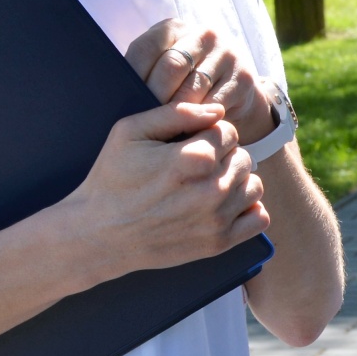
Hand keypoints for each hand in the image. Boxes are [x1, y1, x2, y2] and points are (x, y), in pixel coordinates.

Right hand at [54, 100, 268, 287]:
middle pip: (244, 157)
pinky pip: (259, 219)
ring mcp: (217, 219)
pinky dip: (246, 211)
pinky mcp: (218, 244)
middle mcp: (211, 189)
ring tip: (206, 186)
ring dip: (236, 183)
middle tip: (194, 168)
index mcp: (193, 158)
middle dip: (223, 157)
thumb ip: (177, 113)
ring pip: (254, 185)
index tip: (188, 145)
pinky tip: (222, 207)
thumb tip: (218, 111)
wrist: (97, 235)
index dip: (209, 134)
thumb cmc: (111, 179)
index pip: (228, 132)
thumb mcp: (130, 132)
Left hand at [127, 18, 275, 147]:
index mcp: (175, 28)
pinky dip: (198, 121)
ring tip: (162, 131)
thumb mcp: (165, 70)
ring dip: (176, 113)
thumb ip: (145, 75)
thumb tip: (115, 96)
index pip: (146, 48)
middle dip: (154, 97)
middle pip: (171, 67)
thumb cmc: (186, 84)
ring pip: (192, 89)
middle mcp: (204, 35)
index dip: (133, 76)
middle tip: (143, 122)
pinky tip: (187, 132)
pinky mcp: (243, 78)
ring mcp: (227, 54)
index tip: (124, 101)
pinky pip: (214, 105)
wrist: (235, 92)